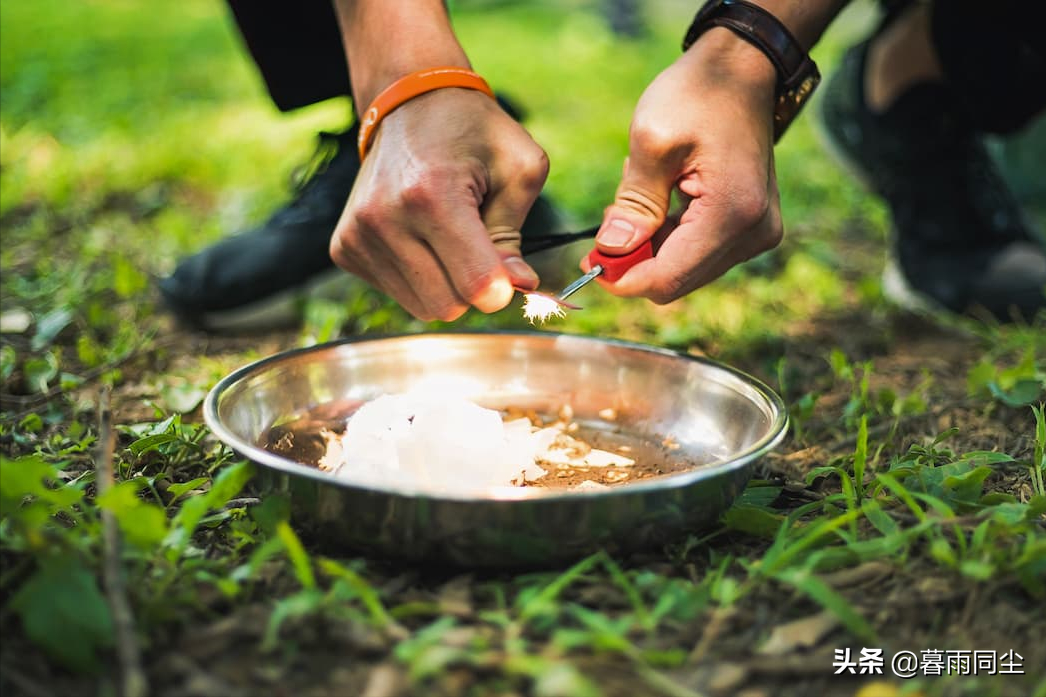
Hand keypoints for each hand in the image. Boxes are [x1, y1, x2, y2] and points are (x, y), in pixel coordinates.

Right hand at [330, 88, 548, 320]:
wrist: (409, 103)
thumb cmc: (473, 133)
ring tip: (445, 234)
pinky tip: (419, 236)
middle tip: (477, 245)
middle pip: (448, 306)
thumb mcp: (518, 170)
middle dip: (471, 286)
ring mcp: (357, 234)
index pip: (474, 284)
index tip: (512, 274)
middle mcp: (384, 217)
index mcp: (432, 194)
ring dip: (445, 282)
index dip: (502, 289)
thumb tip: (519, 288)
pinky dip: (418, 276)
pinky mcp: (343, 247)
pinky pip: (397, 293)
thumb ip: (514, 236)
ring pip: (423, 307)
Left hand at [586, 28, 783, 303]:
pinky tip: (658, 203)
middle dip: (635, 262)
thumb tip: (610, 252)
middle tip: (608, 222)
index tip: (589, 260)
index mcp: (733, 215)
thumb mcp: (652, 141)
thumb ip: (633, 203)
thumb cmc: (698, 94)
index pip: (668, 279)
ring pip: (686, 271)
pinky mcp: (751, 228)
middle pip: (677, 282)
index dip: (623, 279)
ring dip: (651, 249)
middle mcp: (754, 234)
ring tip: (638, 200)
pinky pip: (699, 253)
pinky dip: (669, 240)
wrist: (742, 69)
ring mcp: (757, 234)